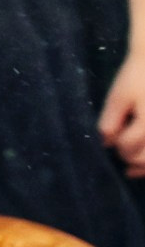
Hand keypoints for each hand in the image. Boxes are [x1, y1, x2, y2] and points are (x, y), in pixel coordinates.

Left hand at [101, 52, 144, 173]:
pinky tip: (139, 169)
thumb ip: (111, 121)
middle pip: (142, 158)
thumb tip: (105, 144)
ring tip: (130, 168)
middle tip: (121, 147)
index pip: (127, 145)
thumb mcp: (119, 96)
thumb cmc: (138, 76)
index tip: (113, 136)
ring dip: (142, 165)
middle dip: (127, 156)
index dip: (116, 143)